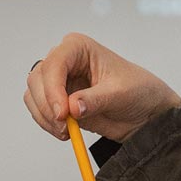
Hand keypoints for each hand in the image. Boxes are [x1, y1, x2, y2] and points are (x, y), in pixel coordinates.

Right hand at [24, 33, 180, 142]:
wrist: (146, 112)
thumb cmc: (139, 91)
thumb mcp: (121, 93)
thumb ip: (95, 99)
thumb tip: (73, 107)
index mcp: (79, 48)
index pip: (55, 62)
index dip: (53, 88)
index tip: (62, 112)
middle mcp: (65, 61)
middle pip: (38, 78)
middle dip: (47, 104)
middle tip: (64, 125)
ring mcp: (60, 81)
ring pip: (33, 95)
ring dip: (45, 116)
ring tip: (66, 131)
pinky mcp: (58, 101)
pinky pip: (39, 110)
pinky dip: (46, 123)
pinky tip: (65, 132)